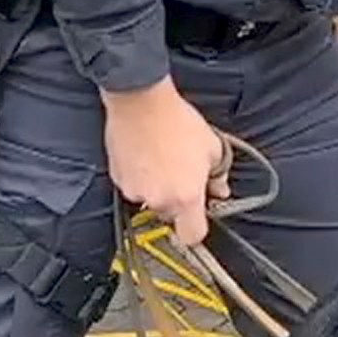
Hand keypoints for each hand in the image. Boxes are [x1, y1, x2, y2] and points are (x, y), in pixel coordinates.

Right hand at [102, 78, 228, 245]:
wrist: (141, 100)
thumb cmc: (178, 122)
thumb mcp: (212, 147)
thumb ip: (218, 176)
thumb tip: (220, 190)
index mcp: (186, 198)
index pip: (192, 236)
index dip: (196, 228)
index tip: (198, 215)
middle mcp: (159, 200)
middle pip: (169, 216)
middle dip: (176, 201)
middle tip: (182, 175)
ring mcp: (134, 191)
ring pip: (150, 200)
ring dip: (157, 188)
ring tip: (162, 159)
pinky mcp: (118, 179)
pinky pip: (133, 186)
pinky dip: (140, 177)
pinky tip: (146, 155)